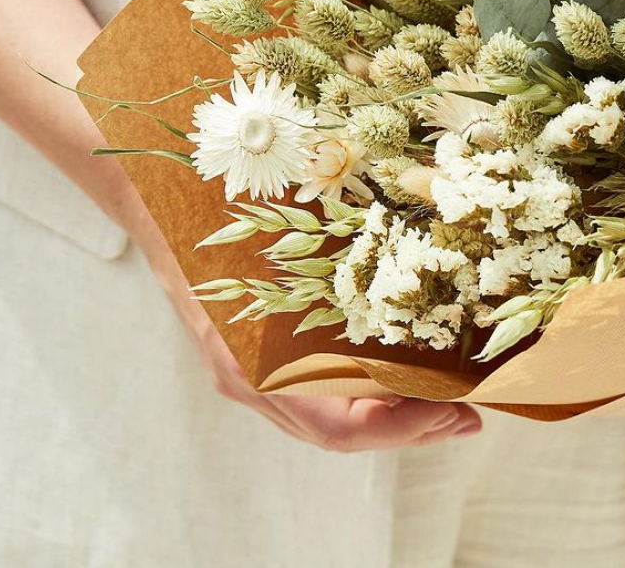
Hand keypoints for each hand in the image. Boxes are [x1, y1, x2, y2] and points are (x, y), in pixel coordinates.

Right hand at [130, 192, 481, 450]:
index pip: (338, 427)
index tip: (455, 412)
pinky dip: (359, 392)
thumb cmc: (216, 206)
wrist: (156, 192)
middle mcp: (248, 379)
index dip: (401, 428)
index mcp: (252, 363)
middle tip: (468, 417)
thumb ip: (331, 259)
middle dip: (409, 430)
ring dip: (389, 416)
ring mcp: (245, 371)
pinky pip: (313, 391)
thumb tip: (417, 245)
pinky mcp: (251, 355)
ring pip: (327, 418)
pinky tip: (395, 374)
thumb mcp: (279, 229)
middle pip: (339, 433)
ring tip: (445, 402)